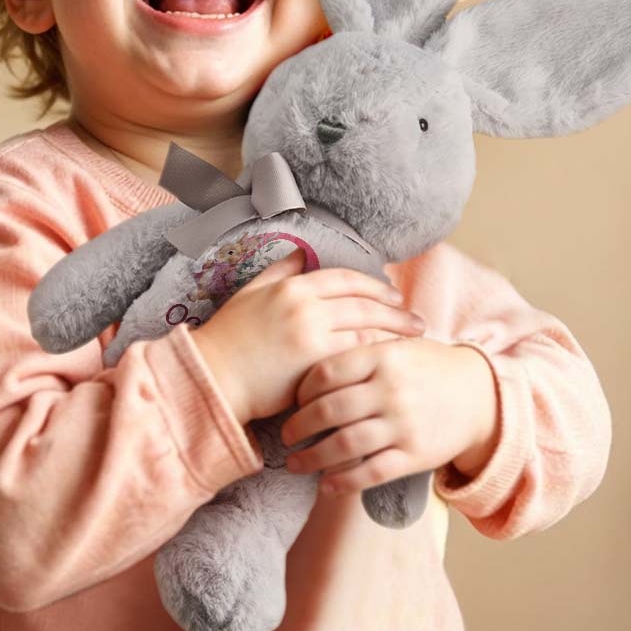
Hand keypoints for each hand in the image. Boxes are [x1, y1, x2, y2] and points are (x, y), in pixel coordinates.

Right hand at [191, 249, 426, 424]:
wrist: (213, 375)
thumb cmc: (228, 337)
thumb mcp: (250, 294)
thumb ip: (277, 272)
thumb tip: (302, 255)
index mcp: (291, 286)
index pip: (345, 278)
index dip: (374, 285)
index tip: (394, 294)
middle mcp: (304, 305)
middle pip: (363, 301)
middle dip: (394, 310)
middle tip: (416, 320)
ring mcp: (310, 333)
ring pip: (364, 327)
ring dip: (392, 333)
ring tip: (411, 341)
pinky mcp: (314, 362)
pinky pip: (354, 355)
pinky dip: (375, 354)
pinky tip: (389, 360)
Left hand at [279, 337, 499, 493]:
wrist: (479, 395)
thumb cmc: (427, 366)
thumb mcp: (396, 344)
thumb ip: (359, 348)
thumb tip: (308, 352)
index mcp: (382, 356)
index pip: (326, 372)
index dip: (302, 389)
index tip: (292, 400)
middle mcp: (391, 390)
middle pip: (330, 409)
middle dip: (300, 426)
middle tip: (285, 434)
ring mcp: (404, 424)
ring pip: (346, 444)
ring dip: (313, 458)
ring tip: (294, 463)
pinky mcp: (416, 455)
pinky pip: (372, 472)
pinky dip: (343, 481)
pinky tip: (325, 484)